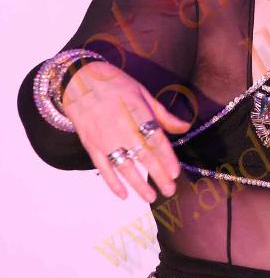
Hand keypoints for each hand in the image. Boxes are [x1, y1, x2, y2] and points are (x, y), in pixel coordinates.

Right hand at [61, 60, 192, 200]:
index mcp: (137, 111)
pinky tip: (124, 195)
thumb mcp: (141, 92)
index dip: (167, 157)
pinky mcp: (90, 145)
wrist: (77, 79)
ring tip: (151, 198)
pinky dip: (112, 183)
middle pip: (143, 155)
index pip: (156, 139)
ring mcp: (104, 138)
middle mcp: (121, 127)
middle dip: (158, 176)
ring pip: (124, 166)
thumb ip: (162, 114)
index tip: (175, 173)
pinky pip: (103, 168)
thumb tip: (185, 127)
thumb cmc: (114, 84)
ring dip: (138, 185)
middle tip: (170, 191)